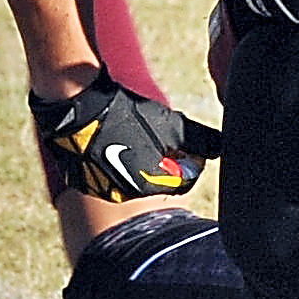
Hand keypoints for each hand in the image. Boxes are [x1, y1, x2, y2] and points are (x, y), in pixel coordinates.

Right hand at [30, 72, 223, 201]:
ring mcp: (100, 187)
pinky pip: (105, 174)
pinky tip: (112, 139)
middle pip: (156, 180)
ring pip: (130, 176)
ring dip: (137, 160)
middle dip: (163, 161)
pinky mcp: (81, 179)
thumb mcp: (169, 123)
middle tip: (159, 137)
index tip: (183, 144)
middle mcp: (124, 193)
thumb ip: (198, 139)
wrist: (77, 105)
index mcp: (148, 185)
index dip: (188, 160)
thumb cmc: (125, 113)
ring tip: (134, 135)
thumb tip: (221, 147)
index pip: (183, 181)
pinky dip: (113, 160)